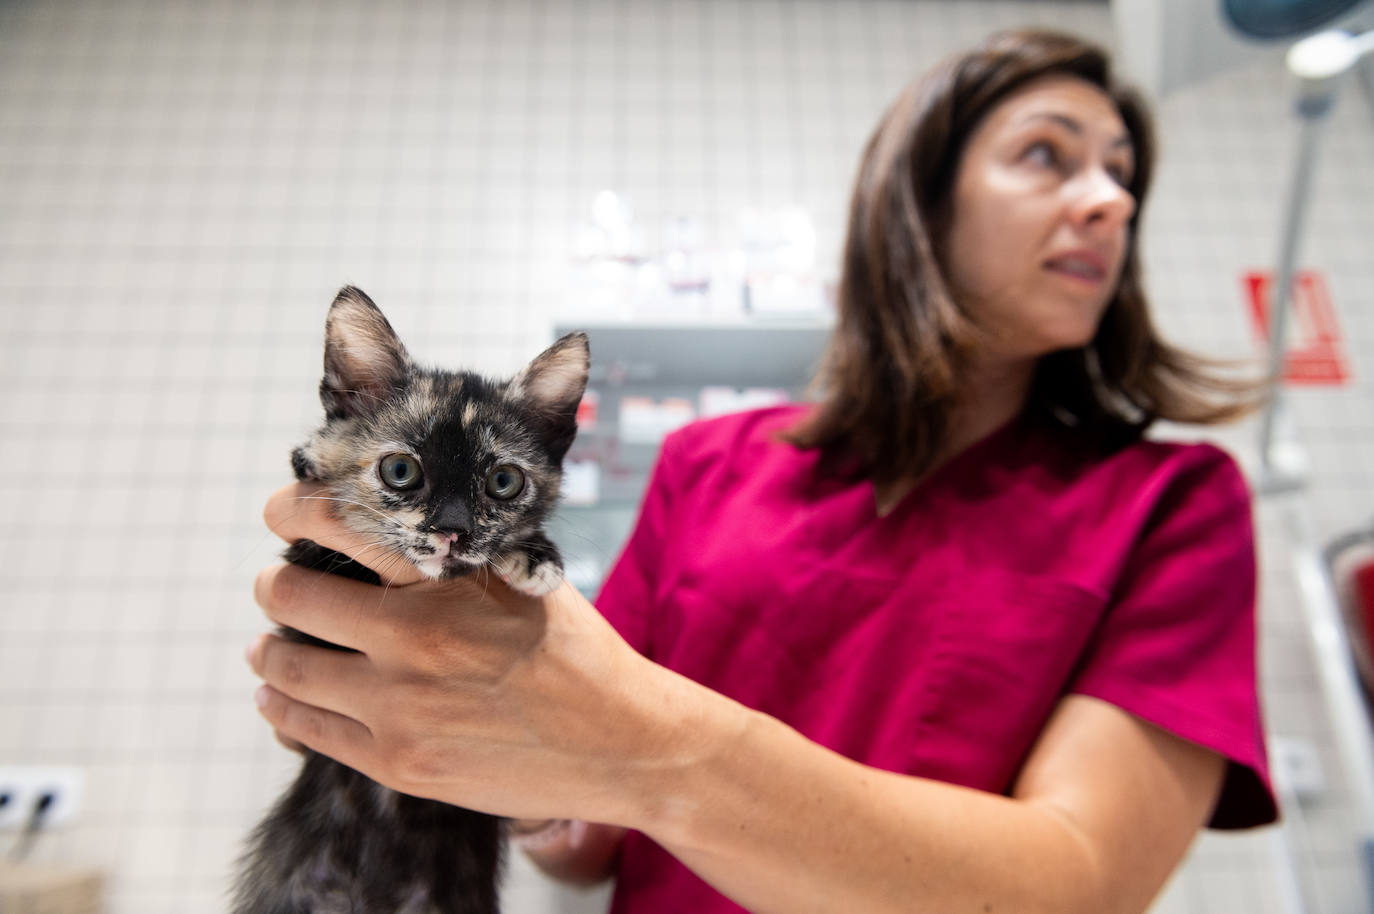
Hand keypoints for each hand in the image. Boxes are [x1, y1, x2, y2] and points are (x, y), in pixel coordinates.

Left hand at [246, 482, 697, 825]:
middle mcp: (412, 637)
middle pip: (291, 597)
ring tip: (272, 646)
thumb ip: (455, 555)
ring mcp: (399, 706)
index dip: (292, 509)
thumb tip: (383, 535)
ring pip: (286, 669)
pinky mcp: (397, 761)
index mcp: (444, 579)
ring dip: (270, 651)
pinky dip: (282, 708)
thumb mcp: (522, 576)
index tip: (281, 512)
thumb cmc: (574, 651)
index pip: (338, 522)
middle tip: (277, 586)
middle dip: (275, 586)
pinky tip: (282, 699)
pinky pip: (305, 730)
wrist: (619, 741)